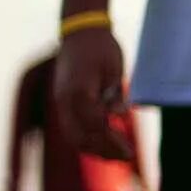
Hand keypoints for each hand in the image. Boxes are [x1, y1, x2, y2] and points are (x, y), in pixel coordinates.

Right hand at [53, 24, 132, 158]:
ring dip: (94, 150)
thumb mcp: (114, 68)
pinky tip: (104, 145)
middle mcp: (64, 99)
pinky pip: (70, 129)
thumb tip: (118, 115)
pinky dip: (86, 141)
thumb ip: (114, 93)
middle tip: (127, 157)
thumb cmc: (102, 48)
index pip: (94, 126)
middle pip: (80, 137)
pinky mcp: (62, 103)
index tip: (130, 152)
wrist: (80, 33)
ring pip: (73, 137)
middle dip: (103, 151)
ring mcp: (60, 102)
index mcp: (78, 91)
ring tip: (117, 156)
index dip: (111, 142)